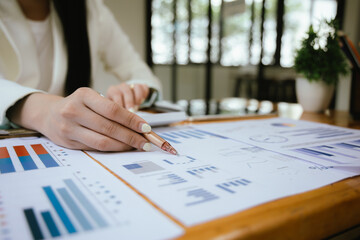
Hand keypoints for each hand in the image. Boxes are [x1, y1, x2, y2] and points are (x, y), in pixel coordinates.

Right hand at [8, 88, 151, 150]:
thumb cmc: (78, 105)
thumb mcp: (91, 98)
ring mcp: (69, 127)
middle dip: (132, 136)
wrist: (49, 114)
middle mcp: (74, 110)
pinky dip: (112, 149)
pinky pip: (95, 148)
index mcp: (84, 95)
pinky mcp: (68, 142)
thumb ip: (110, 109)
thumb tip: (139, 125)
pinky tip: (122, 147)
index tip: (146, 127)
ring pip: (103, 141)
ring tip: (137, 146)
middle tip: (146, 141)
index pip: (113, 110)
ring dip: (124, 145)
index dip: (132, 120)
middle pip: (109, 127)